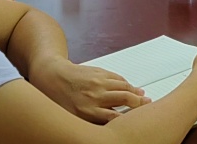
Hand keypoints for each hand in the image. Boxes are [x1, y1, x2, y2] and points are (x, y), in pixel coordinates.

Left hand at [32, 58, 149, 123]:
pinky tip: (129, 85)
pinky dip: (125, 82)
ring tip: (142, 95)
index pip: (115, 117)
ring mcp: (98, 82)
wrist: (49, 75)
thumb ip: (88, 121)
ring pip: (123, 86)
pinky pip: (117, 77)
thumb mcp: (70, 117)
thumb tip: (104, 125)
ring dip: (135, 91)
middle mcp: (95, 96)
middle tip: (146, 104)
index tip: (136, 122)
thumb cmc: (56, 98)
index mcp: (87, 111)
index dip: (128, 119)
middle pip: (124, 99)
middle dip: (138, 103)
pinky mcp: (99, 71)